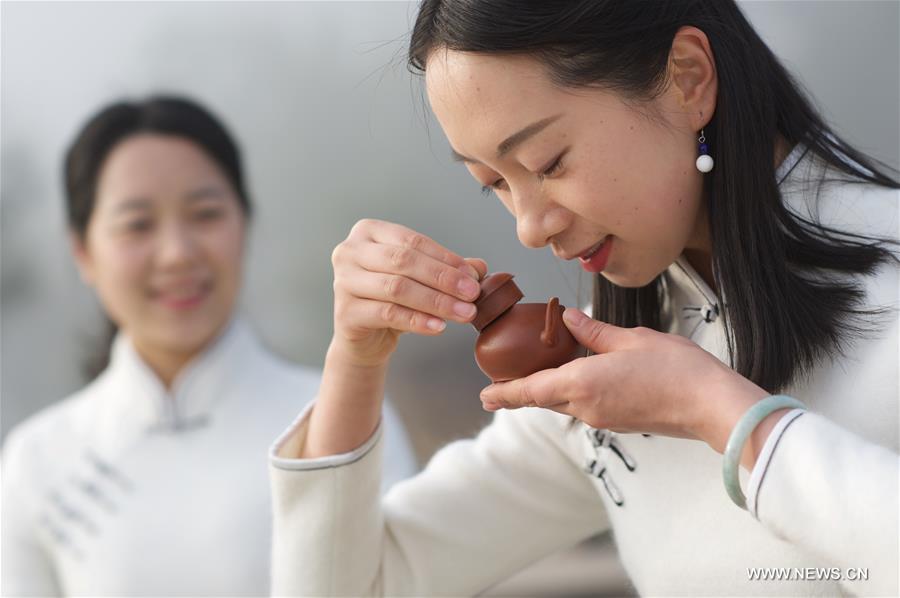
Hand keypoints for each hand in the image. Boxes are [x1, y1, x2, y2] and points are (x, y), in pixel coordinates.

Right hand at [330, 219, 486, 366]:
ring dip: (436, 302)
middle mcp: (350, 252)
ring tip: (464, 313)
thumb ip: (447, 269)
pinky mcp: (345, 313)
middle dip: (444, 279)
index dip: (446, 259)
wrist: (365, 338)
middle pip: (403, 262)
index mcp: (368, 232)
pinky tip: (439, 326)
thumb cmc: (391, 299)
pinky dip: (417, 320)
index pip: (413, 241)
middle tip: (472, 295)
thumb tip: (480, 267)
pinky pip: (388, 314)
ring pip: (397, 288)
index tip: (473, 277)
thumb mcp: (420, 280)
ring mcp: (343, 282)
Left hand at [479, 308, 769, 457]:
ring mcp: (602, 419)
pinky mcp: (619, 422)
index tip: (484, 396)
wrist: (711, 405)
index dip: (505, 393)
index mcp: (583, 384)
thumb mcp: (631, 339)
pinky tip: (584, 372)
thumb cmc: (676, 368)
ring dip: (554, 386)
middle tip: (508, 375)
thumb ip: (594, 331)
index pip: (531, 390)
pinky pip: (586, 406)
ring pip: (566, 402)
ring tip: (550, 363)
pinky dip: (576, 391)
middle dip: (525, 388)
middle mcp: (586, 407)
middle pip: (545, 398)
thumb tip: (570, 318)